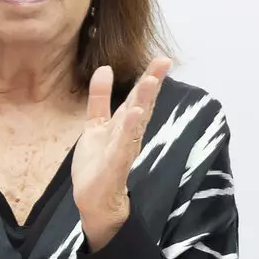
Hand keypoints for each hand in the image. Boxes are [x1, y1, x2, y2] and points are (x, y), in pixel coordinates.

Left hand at [71, 56, 167, 250]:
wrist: (94, 200)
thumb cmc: (98, 164)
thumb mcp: (96, 124)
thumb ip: (101, 98)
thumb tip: (106, 68)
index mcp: (125, 124)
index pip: (140, 97)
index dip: (150, 78)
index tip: (162, 59)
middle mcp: (129, 134)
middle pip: (143, 105)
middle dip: (152, 83)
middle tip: (164, 62)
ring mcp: (124, 149)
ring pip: (137, 122)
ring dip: (144, 102)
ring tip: (150, 82)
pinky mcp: (116, 164)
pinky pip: (124, 144)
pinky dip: (130, 129)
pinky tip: (135, 114)